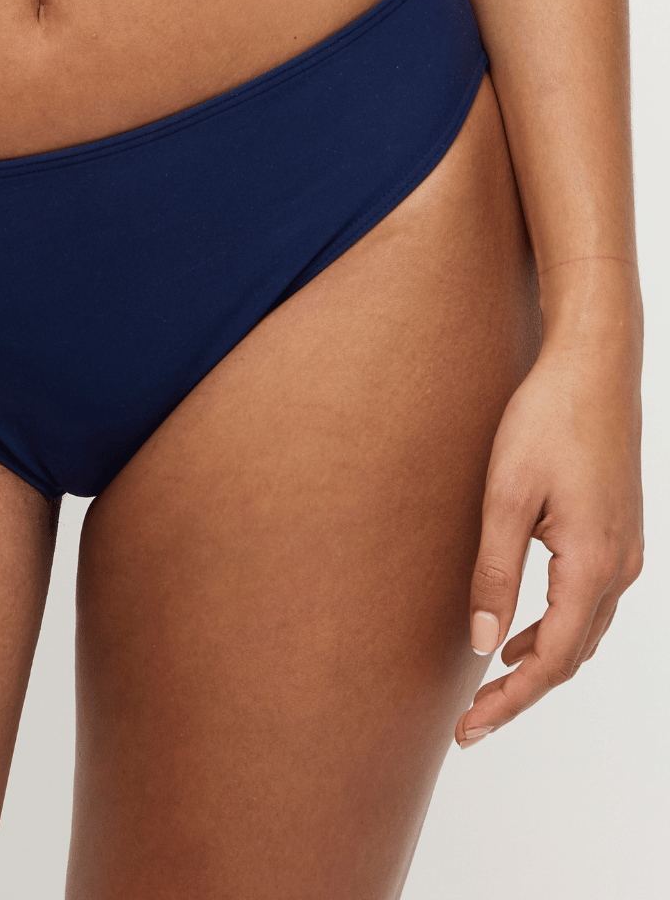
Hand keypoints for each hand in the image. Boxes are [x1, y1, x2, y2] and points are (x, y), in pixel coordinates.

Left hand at [456, 329, 642, 747]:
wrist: (592, 366)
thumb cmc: (546, 420)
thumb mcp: (505, 496)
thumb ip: (494, 572)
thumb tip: (482, 642)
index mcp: (594, 564)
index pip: (554, 660)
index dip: (511, 701)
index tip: (469, 728)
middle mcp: (620, 567)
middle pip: (572, 655)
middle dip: (521, 692)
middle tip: (469, 722)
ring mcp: (624, 551)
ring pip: (582, 632)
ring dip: (538, 663)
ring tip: (488, 688)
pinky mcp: (615, 534)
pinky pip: (586, 603)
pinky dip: (553, 629)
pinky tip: (519, 631)